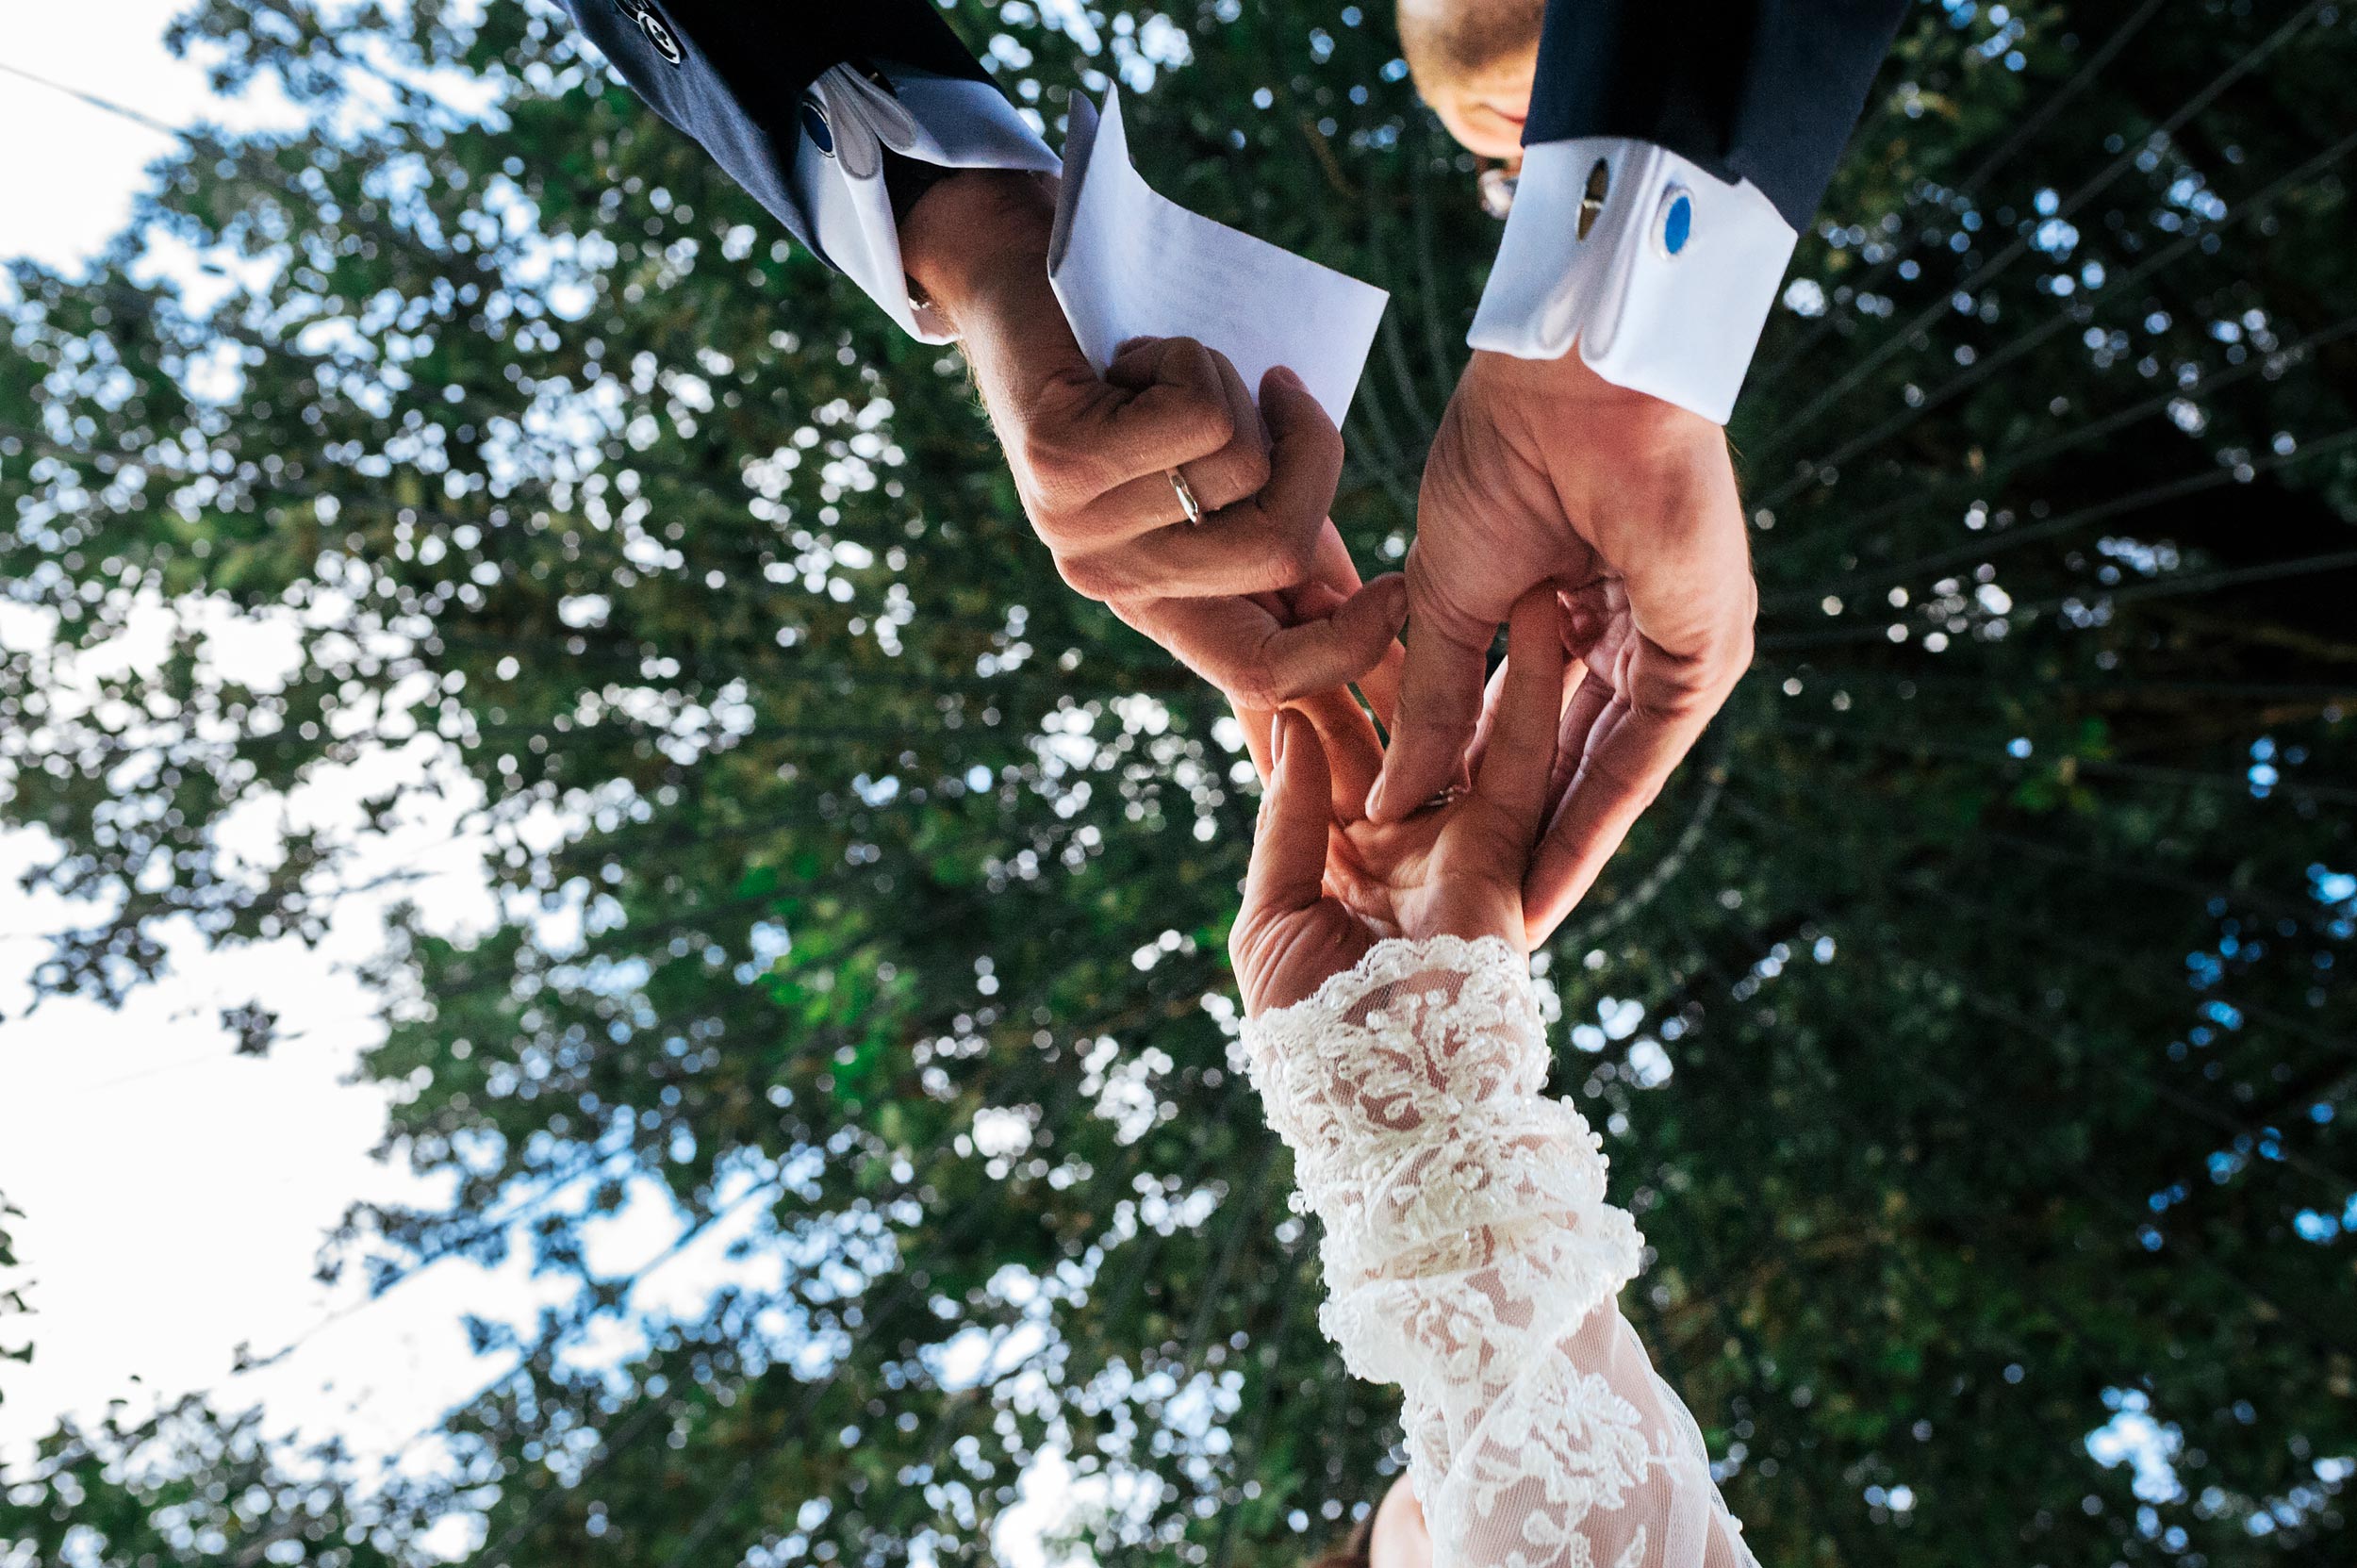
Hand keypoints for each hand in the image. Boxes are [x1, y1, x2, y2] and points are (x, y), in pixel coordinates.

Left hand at [901, 169, 1405, 706]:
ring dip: (1236, 386)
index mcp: (1159, 601)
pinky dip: (1196, 358)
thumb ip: (1280, 525)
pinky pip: (1198, 415)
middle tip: (1281, 393)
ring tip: (1174, 366)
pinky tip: (1137, 354)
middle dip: (1313, 451)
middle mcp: (1115, 582)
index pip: (1259, 675)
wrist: (1017, 283)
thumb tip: (1378, 602)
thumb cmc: (1139, 373)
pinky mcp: (1056, 461)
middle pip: (1280, 550)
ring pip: (1243, 468)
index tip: (1397, 589)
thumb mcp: (1222, 467)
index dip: (1344, 650)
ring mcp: (1076, 528)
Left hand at [1230, 588, 1566, 1016]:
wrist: (1390, 1111)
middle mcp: (1396, 835)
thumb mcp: (1270, 922)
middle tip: (1339, 548)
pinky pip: (1520, 753)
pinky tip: (1533, 610)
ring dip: (1450, 638)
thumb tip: (1291, 728)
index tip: (1268, 596)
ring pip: (1452, 717)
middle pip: (1375, 714)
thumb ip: (1285, 824)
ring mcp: (1451, 838)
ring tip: (1444, 548)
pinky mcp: (1505, 848)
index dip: (1287, 673)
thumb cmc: (1316, 1039)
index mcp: (1332, 856)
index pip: (1306, 745)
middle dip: (1355, 636)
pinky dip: (1531, 683)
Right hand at [1369, 349, 1755, 944]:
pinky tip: (1542, 884)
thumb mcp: (1446, 598)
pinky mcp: (1702, 657)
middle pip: (1569, 760)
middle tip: (1467, 920)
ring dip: (1555, 852)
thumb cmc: (1505, 453)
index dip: (1474, 790)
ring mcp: (1673, 647)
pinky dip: (1593, 827)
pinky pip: (1642, 763)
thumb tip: (1390, 797)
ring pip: (1607, 774)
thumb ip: (1426, 699)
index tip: (1423, 859)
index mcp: (1573, 604)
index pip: (1523, 721)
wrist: (1569, 381)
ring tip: (1500, 930)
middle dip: (1520, 841)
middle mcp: (1631, 634)